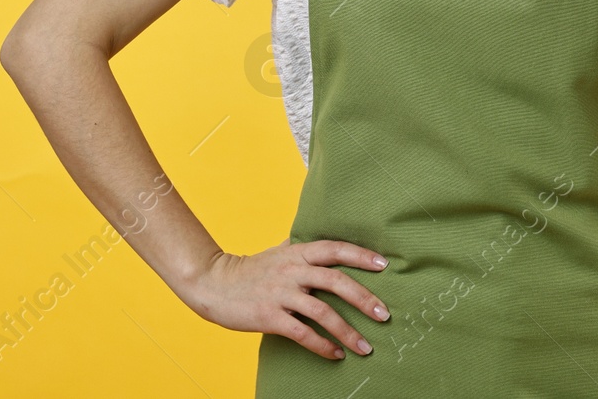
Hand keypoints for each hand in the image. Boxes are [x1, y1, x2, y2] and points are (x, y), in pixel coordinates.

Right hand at [184, 238, 390, 359]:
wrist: (213, 283)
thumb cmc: (250, 269)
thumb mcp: (278, 252)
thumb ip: (301, 248)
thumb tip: (323, 244)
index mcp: (298, 253)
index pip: (335, 249)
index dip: (361, 256)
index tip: (385, 265)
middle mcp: (292, 271)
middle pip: (336, 281)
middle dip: (364, 299)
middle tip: (384, 315)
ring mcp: (281, 294)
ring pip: (322, 311)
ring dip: (347, 331)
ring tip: (365, 347)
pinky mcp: (269, 317)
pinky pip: (302, 333)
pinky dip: (322, 345)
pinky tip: (335, 354)